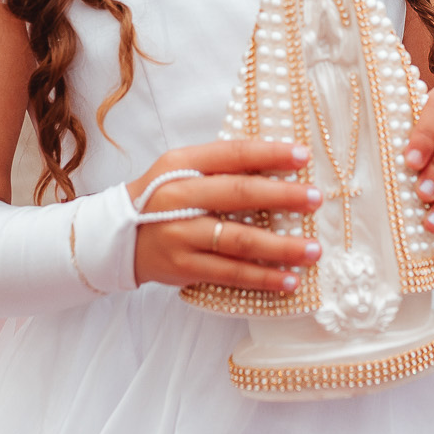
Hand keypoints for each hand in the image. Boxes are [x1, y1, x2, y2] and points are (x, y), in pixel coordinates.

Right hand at [129, 140, 322, 293]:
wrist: (118, 237)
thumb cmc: (163, 198)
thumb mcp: (182, 169)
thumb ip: (220, 165)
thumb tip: (277, 162)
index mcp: (182, 165)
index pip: (232, 154)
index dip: (269, 153)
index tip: (303, 156)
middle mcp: (179, 196)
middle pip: (238, 194)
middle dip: (283, 196)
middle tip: (316, 200)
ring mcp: (180, 234)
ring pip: (239, 241)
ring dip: (281, 247)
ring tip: (313, 250)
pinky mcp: (184, 267)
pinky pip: (230, 274)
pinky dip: (262, 278)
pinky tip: (289, 280)